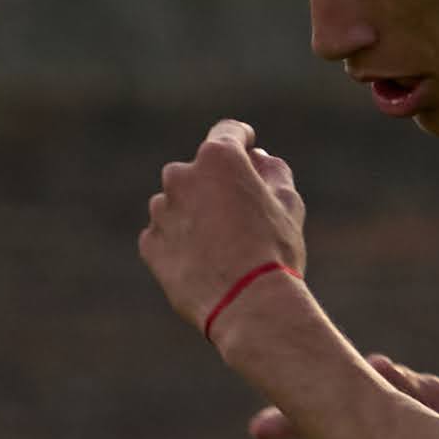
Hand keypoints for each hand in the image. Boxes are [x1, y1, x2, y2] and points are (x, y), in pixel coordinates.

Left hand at [139, 120, 305, 340]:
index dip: (240, 138)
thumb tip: (257, 158)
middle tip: (238, 215)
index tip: (246, 146)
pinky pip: (163, 236)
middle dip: (214, 186)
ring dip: (193, 215)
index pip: (228, 133)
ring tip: (220, 248)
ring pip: (176, 204)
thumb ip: (272, 172)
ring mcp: (161, 211)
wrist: (248, 305)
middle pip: (198, 171)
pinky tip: (203, 264)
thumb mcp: (288, 205)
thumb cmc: (274, 251)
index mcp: (218, 158)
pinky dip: (178, 243)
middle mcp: (181, 176)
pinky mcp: (150, 245)